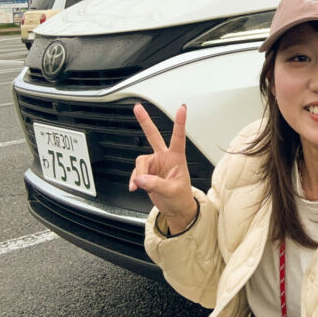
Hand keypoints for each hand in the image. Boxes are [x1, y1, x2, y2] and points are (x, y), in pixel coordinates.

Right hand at [129, 103, 195, 231]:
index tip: (182, 108)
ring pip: (140, 161)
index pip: (178, 137)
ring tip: (142, 186)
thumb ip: (155, 184)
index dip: (180, 122)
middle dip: (145, 121)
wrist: (176, 209)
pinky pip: (136, 172)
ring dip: (139, 173)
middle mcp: (165, 157)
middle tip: (137, 108)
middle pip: (153, 136)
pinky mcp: (147, 172)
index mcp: (177, 157)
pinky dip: (134, 180)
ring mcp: (155, 164)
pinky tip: (136, 187)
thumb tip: (139, 179)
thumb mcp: (172, 191)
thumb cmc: (181, 197)